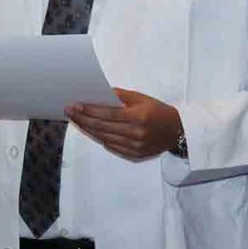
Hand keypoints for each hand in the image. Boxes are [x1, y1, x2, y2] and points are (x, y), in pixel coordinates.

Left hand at [66, 88, 183, 159]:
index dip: (89, 110)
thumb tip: (97, 92)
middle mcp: (136, 134)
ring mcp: (135, 147)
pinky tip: (89, 130)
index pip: (107, 114)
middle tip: (69, 112)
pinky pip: (111, 146)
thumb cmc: (158, 111)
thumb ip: (120, 96)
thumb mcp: (142, 99)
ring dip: (87, 129)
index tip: (74, 105)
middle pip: (102, 127)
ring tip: (76, 120)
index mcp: (139, 117)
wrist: (178, 132)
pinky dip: (98, 138)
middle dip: (83, 119)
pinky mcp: (134, 155)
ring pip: (104, 138)